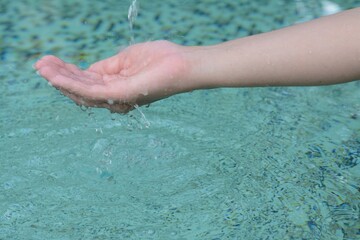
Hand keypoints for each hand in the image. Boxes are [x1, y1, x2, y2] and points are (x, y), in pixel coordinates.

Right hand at [35, 40, 189, 112]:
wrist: (181, 63)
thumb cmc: (158, 60)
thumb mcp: (125, 60)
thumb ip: (105, 68)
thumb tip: (88, 70)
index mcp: (116, 88)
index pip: (86, 82)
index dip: (67, 73)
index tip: (49, 62)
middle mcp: (115, 97)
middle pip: (80, 89)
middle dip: (59, 77)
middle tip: (40, 65)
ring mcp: (118, 97)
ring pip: (82, 92)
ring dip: (60, 80)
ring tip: (43, 68)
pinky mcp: (121, 94)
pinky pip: (91, 91)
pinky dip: (72, 83)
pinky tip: (57, 75)